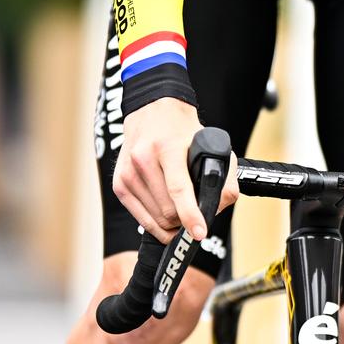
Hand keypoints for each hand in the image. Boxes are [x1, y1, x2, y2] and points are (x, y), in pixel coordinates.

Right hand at [112, 99, 237, 240]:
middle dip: (186, 220)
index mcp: (168, 147)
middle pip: (168, 210)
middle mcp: (143, 159)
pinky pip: (140, 218)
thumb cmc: (182, 131)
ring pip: (155, 218)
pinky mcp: (119, 184)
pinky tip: (167, 214)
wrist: (151, 111)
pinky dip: (157, 223)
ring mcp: (128, 173)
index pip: (179, 189)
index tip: (200, 232)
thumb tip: (218, 206)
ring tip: (182, 209)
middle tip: (197, 214)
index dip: (191, 214)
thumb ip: (224, 174)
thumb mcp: (210, 144)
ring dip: (172, 223)